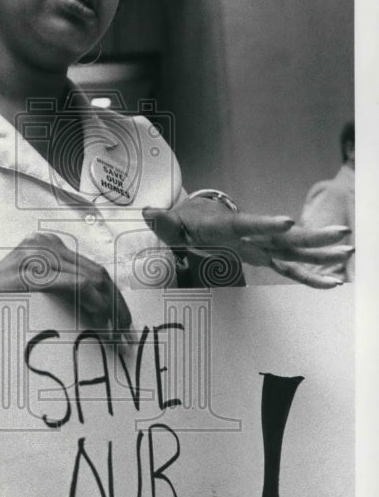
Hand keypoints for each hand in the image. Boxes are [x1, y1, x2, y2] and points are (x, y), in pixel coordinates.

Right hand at [0, 232, 131, 329]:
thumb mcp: (31, 289)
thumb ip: (59, 287)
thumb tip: (102, 308)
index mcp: (45, 244)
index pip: (91, 267)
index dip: (113, 295)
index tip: (124, 320)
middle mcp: (43, 243)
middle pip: (97, 270)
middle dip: (117, 303)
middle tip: (128, 330)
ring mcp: (37, 254)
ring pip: (93, 276)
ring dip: (110, 306)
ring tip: (117, 330)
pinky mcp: (33, 270)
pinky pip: (78, 283)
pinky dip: (95, 301)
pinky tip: (100, 318)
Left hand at [143, 197, 352, 287]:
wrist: (196, 217)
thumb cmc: (184, 221)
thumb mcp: (171, 223)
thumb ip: (163, 221)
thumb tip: (148, 213)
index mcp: (229, 225)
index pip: (249, 224)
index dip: (266, 224)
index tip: (287, 221)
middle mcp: (251, 234)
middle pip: (285, 236)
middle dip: (313, 237)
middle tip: (342, 234)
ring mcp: (260, 245)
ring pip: (294, 250)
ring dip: (321, 253)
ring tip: (348, 252)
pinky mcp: (264, 255)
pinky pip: (290, 267)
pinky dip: (310, 274)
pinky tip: (332, 282)